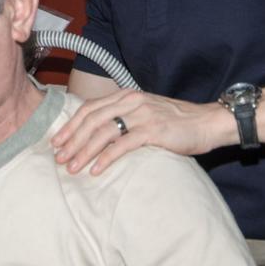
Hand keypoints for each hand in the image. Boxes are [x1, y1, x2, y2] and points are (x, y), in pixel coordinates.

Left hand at [50, 89, 234, 174]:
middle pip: (91, 120)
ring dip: (84, 151)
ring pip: (103, 132)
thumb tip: (98, 134)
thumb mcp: (146, 112)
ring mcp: (142, 115)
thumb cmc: (176, 122)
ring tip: (72, 167)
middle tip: (58, 157)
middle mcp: (131, 101)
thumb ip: (124, 117)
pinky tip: (96, 170)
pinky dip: (106, 158)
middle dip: (72, 140)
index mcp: (126, 95)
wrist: (208, 122)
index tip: (57, 141)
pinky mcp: (153, 130)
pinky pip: (122, 144)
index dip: (70, 125)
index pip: (89, 108)